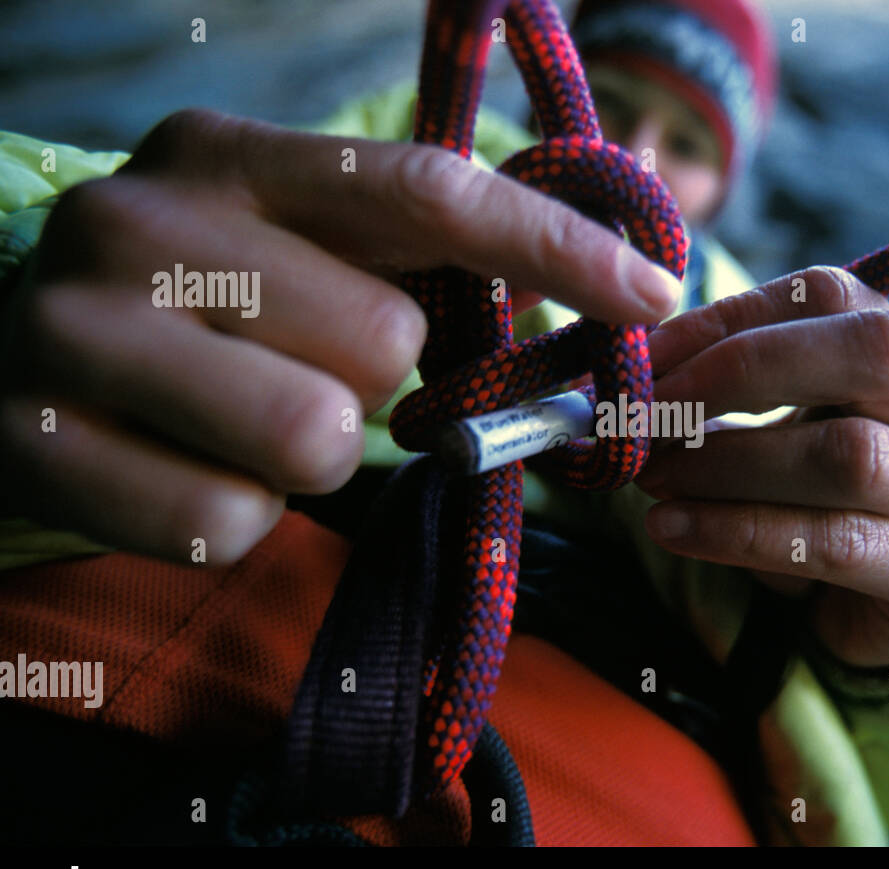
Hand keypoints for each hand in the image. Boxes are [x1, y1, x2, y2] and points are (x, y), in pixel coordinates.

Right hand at [0, 108, 680, 563]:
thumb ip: (428, 254)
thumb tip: (625, 286)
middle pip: (382, 341)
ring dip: (312, 456)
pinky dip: (238, 517)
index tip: (654, 295)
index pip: (426, 190)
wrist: (17, 371)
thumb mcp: (304, 252)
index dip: (553, 246)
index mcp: (229, 156)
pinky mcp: (33, 442)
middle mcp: (139, 221)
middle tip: (307, 373)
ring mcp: (71, 331)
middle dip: (374, 385)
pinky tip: (184, 471)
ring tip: (244, 423)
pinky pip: (229, 521)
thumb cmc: (205, 315)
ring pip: (312, 437)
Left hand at [636, 266, 888, 666]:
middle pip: (873, 353)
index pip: (828, 295)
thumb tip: (623, 373)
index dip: (727, 317)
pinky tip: (673, 531)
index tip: (642, 359)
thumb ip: (712, 393)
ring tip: (651, 480)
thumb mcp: (765, 431)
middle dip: (743, 374)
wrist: (865, 610)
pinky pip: (836, 543)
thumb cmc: (806, 503)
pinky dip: (740, 533)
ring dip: (729, 465)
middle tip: (649, 413)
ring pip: (851, 457)